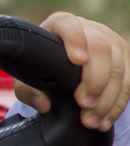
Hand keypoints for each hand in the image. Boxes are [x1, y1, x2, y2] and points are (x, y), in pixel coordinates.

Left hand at [15, 12, 129, 131]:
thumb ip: (28, 90)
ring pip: (118, 67)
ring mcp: (111, 42)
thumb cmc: (40, 67)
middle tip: (84, 104)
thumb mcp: (27, 78)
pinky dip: (116, 104)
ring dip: (107, 98)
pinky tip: (104, 120)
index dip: (75, 40)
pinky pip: (128, 81)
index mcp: (61, 25)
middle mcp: (91, 29)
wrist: (61, 63)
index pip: (70, 25)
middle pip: (101, 48)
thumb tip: (43, 104)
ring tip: (91, 120)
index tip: (77, 61)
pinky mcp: (124, 58)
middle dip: (95, 80)